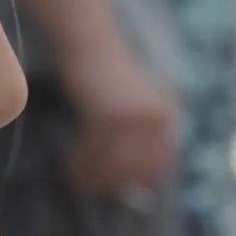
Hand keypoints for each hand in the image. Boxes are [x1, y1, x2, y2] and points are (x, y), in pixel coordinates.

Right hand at [58, 43, 178, 197]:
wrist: (91, 45)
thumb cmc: (106, 76)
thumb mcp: (133, 104)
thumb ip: (140, 135)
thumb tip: (136, 180)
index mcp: (166, 116)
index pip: (160, 164)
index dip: (137, 182)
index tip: (117, 190)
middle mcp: (156, 120)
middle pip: (137, 170)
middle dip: (112, 184)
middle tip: (91, 189)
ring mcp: (135, 119)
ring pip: (114, 165)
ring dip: (94, 177)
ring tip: (77, 181)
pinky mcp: (110, 118)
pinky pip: (94, 153)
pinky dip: (81, 163)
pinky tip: (70, 165)